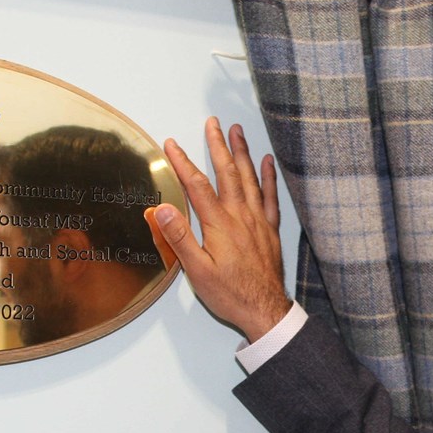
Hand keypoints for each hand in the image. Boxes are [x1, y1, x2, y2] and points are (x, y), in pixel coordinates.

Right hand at [146, 117, 291, 342]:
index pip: (198, 185)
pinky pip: (270, 196)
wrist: (264, 309)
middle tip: (212, 123)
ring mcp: (258, 220)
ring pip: (249, 178)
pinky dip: (268, 176)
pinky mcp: (270, 229)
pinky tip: (266, 161)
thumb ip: (179, 238)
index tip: (171, 144)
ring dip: (242, 153)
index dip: (183, 162)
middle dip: (218, 145)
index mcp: (219, 224)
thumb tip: (162, 209)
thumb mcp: (196, 271)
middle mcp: (240, 216)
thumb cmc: (229, 293)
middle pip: (227, 172)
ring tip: (237, 131)